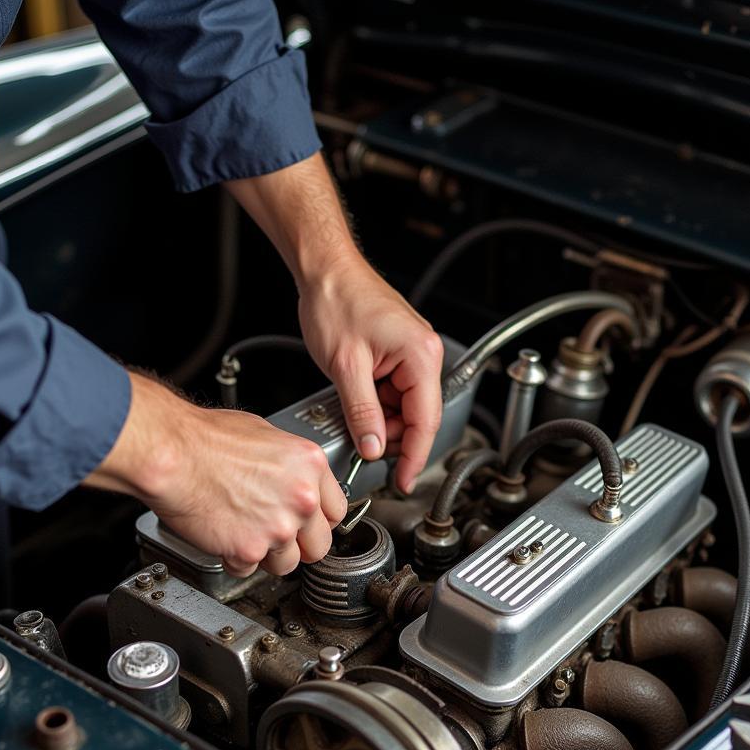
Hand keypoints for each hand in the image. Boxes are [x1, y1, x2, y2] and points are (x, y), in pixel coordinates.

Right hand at [86, 374, 346, 576]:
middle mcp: (302, 498)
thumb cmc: (205, 439)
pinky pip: (249, 569)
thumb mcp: (265, 435)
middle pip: (319, 545)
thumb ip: (290, 467)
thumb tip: (293, 481)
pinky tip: (223, 537)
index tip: (307, 524)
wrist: (171, 454)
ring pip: (287, 564)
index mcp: (311, 465)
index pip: (336, 512)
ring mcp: (279, 526)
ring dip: (267, 556)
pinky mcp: (250, 549)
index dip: (317, 521)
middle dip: (299, 545)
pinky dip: (235, 560)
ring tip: (244, 534)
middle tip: (276, 536)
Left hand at [224, 154, 443, 493]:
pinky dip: (375, 407)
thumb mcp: (345, 366)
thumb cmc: (336, 299)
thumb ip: (362, 413)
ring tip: (354, 423)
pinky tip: (356, 407)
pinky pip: (392, 393)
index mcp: (420, 356)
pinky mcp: (396, 355)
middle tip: (365, 453)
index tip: (402, 481)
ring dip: (380, 423)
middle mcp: (423, 355)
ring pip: (402, 408)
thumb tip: (374, 449)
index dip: (413, 457)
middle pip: (417, 417)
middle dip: (391, 439)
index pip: (425, 421)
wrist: (323, 268)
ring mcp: (411, 354)